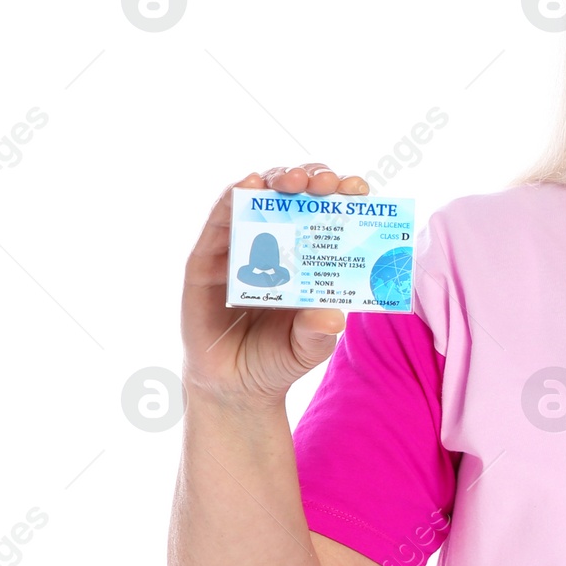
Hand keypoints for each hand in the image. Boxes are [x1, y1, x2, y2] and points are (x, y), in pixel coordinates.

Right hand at [181, 162, 370, 404]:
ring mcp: (242, 246)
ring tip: (292, 180)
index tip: (358, 189)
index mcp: (313, 257)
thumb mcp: (307, 349)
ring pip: (260, 198)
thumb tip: (333, 317)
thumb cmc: (278, 359)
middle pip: (298, 196)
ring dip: (275, 180)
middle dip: (314, 180)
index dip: (346, 196)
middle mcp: (279, 243)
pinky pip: (219, 221)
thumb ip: (318, 332)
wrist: (233, 386)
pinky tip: (247, 186)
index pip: (333, 214)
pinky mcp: (207, 258)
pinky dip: (232, 198)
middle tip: (327, 182)